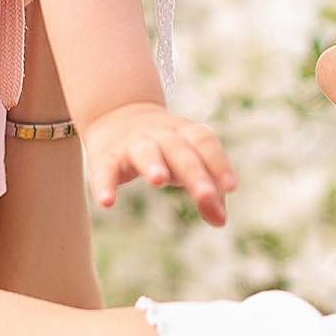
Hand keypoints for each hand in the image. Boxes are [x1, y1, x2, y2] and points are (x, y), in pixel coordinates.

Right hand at [81, 102, 237, 226]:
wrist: (116, 114)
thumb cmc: (165, 149)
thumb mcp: (187, 165)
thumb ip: (207, 193)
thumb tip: (221, 221)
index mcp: (185, 134)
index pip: (205, 143)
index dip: (219, 163)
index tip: (231, 187)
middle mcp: (161, 135)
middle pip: (179, 151)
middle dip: (193, 172)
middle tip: (206, 195)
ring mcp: (132, 144)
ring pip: (145, 151)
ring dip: (153, 164)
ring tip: (159, 181)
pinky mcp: (106, 156)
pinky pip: (105, 170)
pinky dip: (105, 184)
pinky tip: (107, 202)